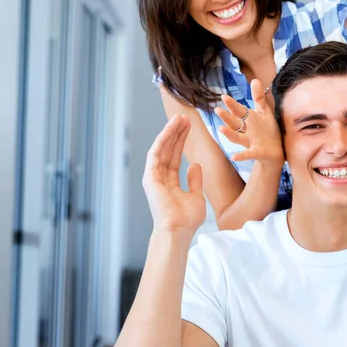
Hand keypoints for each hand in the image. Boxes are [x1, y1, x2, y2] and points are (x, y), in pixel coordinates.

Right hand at [142, 114, 205, 233]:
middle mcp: (160, 178)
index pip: (175, 157)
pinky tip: (170, 128)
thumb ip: (195, 180)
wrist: (178, 230)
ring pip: (162, 148)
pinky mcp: (150, 176)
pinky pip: (156, 153)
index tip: (188, 127)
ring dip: (169, 132)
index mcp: (169, 184)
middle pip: (168, 150)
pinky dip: (163, 140)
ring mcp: (154, 177)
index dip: (181, 141)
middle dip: (175, 133)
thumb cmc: (187, 219)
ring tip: (178, 118)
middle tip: (183, 117)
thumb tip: (195, 164)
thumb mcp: (196, 196)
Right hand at [214, 79, 283, 163]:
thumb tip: (254, 79)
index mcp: (248, 120)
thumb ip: (258, 97)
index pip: (239, 111)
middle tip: (217, 110)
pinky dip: (241, 155)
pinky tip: (234, 157)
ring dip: (229, 134)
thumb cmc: (268, 130)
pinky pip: (248, 154)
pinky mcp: (256, 152)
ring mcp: (250, 142)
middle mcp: (246, 131)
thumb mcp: (264, 112)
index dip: (232, 104)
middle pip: (234, 123)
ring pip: (237, 137)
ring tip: (221, 129)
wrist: (276, 151)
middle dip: (227, 117)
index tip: (223, 96)